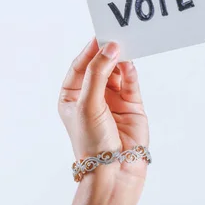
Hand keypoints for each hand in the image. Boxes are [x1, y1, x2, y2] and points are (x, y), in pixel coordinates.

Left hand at [58, 38, 148, 179]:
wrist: (115, 169)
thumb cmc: (92, 141)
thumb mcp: (88, 103)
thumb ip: (98, 73)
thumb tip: (110, 48)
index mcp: (72, 96)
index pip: (80, 66)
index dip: (89, 50)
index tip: (100, 35)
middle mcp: (92, 96)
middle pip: (100, 66)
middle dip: (107, 53)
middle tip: (116, 36)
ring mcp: (112, 100)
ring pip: (117, 72)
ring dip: (120, 60)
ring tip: (126, 46)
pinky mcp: (131, 105)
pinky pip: (131, 82)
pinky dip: (131, 72)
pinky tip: (131, 63)